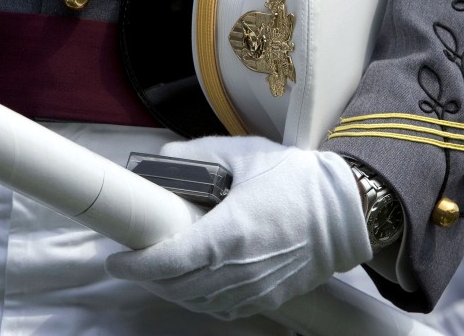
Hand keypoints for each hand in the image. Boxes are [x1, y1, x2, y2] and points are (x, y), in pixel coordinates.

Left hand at [105, 135, 371, 318]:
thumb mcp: (247, 155)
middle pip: (176, 286)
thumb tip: (164, 158)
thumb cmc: (299, 182)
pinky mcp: (268, 296)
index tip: (117, 258)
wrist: (346, 210)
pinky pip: (222, 308)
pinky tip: (194, 285)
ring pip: (196, 301)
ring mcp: (254, 287)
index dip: (135, 265)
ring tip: (160, 271)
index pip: (167, 261)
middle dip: (147, 277)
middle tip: (133, 260)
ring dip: (171, 290)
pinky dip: (200, 300)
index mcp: (229, 232)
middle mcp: (238, 268)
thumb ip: (199, 155)